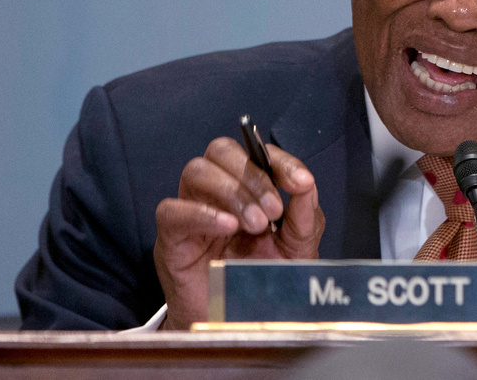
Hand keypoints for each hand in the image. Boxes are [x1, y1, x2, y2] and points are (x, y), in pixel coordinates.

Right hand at [153, 137, 324, 329]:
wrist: (241, 326)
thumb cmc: (266, 281)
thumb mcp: (298, 247)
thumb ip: (305, 215)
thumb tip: (305, 182)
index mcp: (247, 188)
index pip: (256, 152)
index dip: (280, 161)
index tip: (300, 182)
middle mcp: (217, 193)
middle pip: (221, 150)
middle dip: (252, 175)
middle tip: (273, 210)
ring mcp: (191, 213)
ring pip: (196, 171)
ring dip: (231, 192)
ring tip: (255, 224)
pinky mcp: (170, 240)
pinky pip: (171, 211)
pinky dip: (201, 213)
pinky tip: (228, 227)